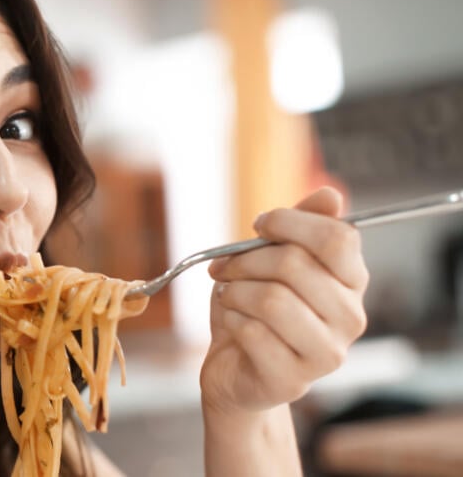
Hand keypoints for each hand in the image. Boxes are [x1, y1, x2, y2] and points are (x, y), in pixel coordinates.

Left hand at [200, 187, 368, 414]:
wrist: (235, 368)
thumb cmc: (255, 307)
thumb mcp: (272, 259)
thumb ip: (301, 226)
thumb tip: (331, 196)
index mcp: (353, 282)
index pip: (339, 239)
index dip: (290, 223)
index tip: (260, 226)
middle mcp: (351, 319)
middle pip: (296, 265)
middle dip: (246, 260)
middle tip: (225, 267)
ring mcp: (327, 354)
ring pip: (272, 300)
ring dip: (235, 291)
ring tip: (228, 295)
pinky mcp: (294, 380)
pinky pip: (253, 332)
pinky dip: (231, 319)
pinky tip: (232, 322)